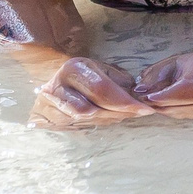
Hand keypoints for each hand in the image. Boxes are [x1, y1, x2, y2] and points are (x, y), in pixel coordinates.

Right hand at [32, 55, 157, 128]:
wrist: (50, 78)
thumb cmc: (82, 73)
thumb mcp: (100, 68)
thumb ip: (118, 80)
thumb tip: (137, 94)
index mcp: (73, 69)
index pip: (101, 89)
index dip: (124, 102)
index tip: (145, 108)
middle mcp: (59, 87)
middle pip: (93, 108)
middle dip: (120, 113)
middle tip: (140, 113)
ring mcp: (51, 106)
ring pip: (85, 120)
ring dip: (110, 119)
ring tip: (127, 114)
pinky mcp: (47, 120)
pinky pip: (78, 125)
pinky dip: (99, 122)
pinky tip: (111, 117)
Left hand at [135, 51, 192, 120]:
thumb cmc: (189, 67)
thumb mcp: (171, 65)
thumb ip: (155, 77)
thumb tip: (140, 91)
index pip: (191, 90)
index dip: (170, 97)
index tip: (150, 99)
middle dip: (171, 109)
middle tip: (154, 107)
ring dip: (180, 114)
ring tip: (165, 110)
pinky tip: (185, 112)